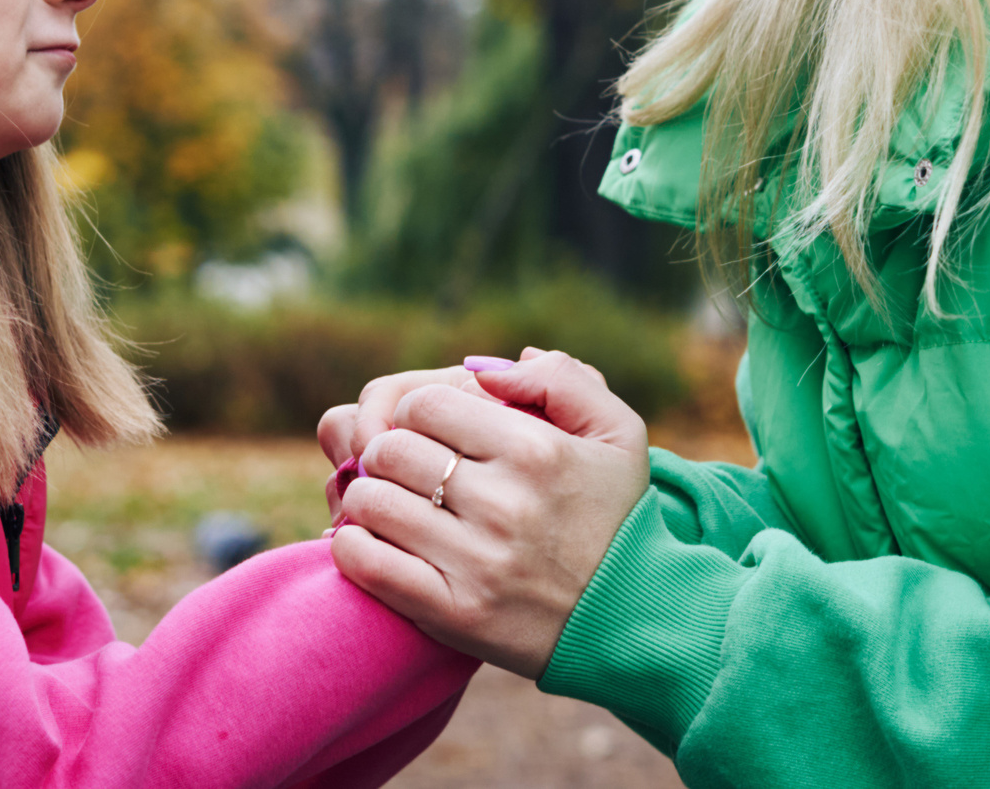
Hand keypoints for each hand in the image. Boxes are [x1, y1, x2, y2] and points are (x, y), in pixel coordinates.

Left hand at [330, 350, 649, 678]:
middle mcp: (505, 503)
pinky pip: (368, 564)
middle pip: (391, 450)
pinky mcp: (455, 614)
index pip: (424, 405)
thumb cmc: (617, 517)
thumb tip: (482, 369)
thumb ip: (560, 379)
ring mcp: (478, 562)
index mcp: (536, 450)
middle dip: (386, 452)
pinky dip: (352, 546)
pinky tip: (373, 542)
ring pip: (371, 502)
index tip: (428, 433)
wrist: (636, 621)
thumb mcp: (617, 434)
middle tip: (403, 469)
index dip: (415, 412)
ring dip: (367, 497)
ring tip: (388, 504)